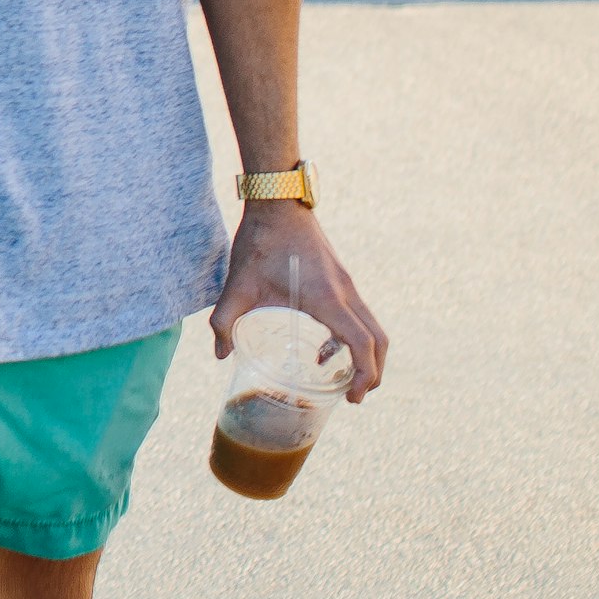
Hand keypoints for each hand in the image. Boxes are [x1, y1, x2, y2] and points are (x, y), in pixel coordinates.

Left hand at [210, 203, 387, 401]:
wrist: (277, 201)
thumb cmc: (260, 241)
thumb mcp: (238, 284)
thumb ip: (224, 321)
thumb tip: (220, 354)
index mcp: (327, 298)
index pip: (362, 342)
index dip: (366, 374)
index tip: (355, 397)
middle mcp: (345, 291)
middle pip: (378, 339)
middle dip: (374, 372)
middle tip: (355, 396)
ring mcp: (346, 282)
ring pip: (372, 325)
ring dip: (367, 354)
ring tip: (344, 378)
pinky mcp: (341, 277)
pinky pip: (359, 313)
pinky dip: (355, 336)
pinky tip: (327, 347)